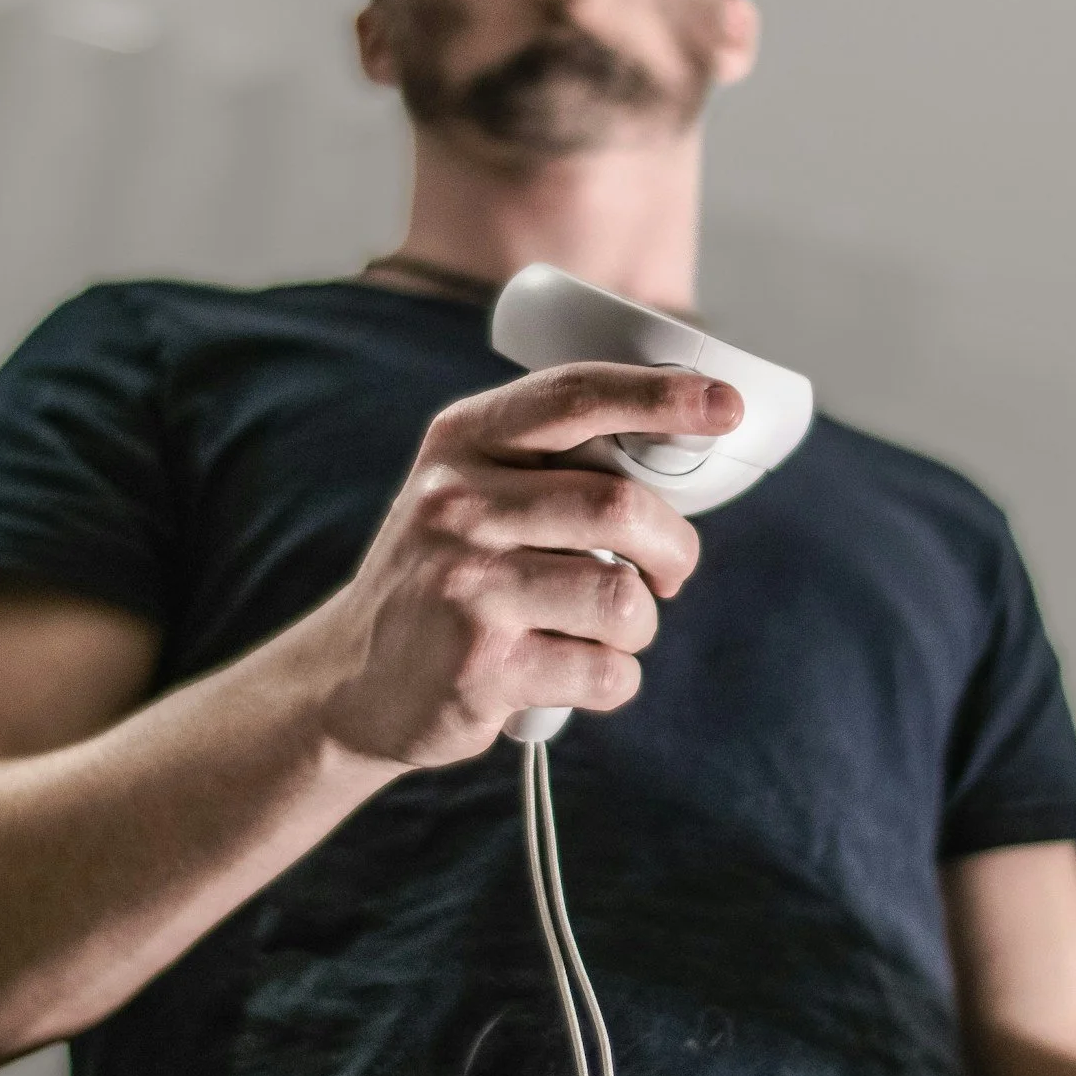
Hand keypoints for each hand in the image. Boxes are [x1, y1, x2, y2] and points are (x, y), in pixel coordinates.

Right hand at [302, 362, 741, 768]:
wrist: (352, 680)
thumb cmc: (446, 576)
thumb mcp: (468, 492)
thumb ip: (552, 464)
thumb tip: (682, 446)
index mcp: (462, 442)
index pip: (574, 396)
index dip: (661, 395)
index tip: (723, 404)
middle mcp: (455, 504)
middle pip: (619, 506)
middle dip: (673, 548)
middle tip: (671, 572)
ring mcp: (465, 587)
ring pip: (622, 597)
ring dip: (637, 625)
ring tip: (601, 631)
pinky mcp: (481, 668)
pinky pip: (606, 670)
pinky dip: (613, 679)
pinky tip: (573, 673)